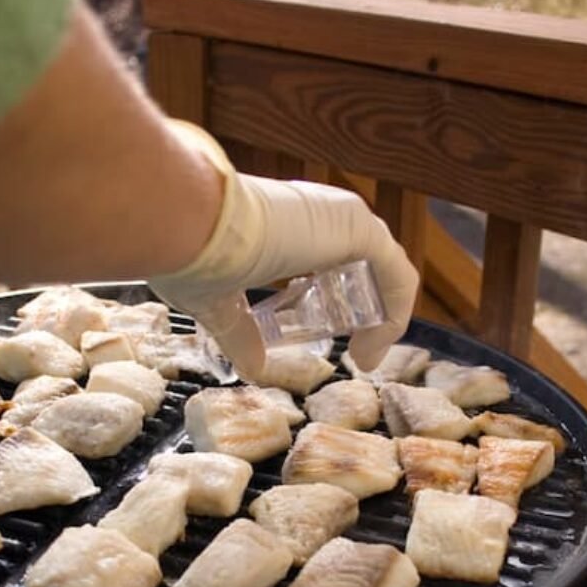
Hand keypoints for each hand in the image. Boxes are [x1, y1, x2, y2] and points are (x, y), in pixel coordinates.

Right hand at [148, 122, 417, 379]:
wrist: (189, 225)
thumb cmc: (192, 256)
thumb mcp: (219, 305)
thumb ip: (240, 333)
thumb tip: (251, 369)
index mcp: (286, 226)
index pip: (328, 262)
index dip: (337, 303)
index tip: (334, 342)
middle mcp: (319, 216)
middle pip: (362, 268)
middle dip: (365, 314)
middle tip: (357, 356)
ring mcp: (341, 218)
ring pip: (383, 271)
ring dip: (383, 317)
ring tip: (366, 357)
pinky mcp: (359, 228)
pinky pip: (397, 274)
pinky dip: (395, 312)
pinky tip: (374, 346)